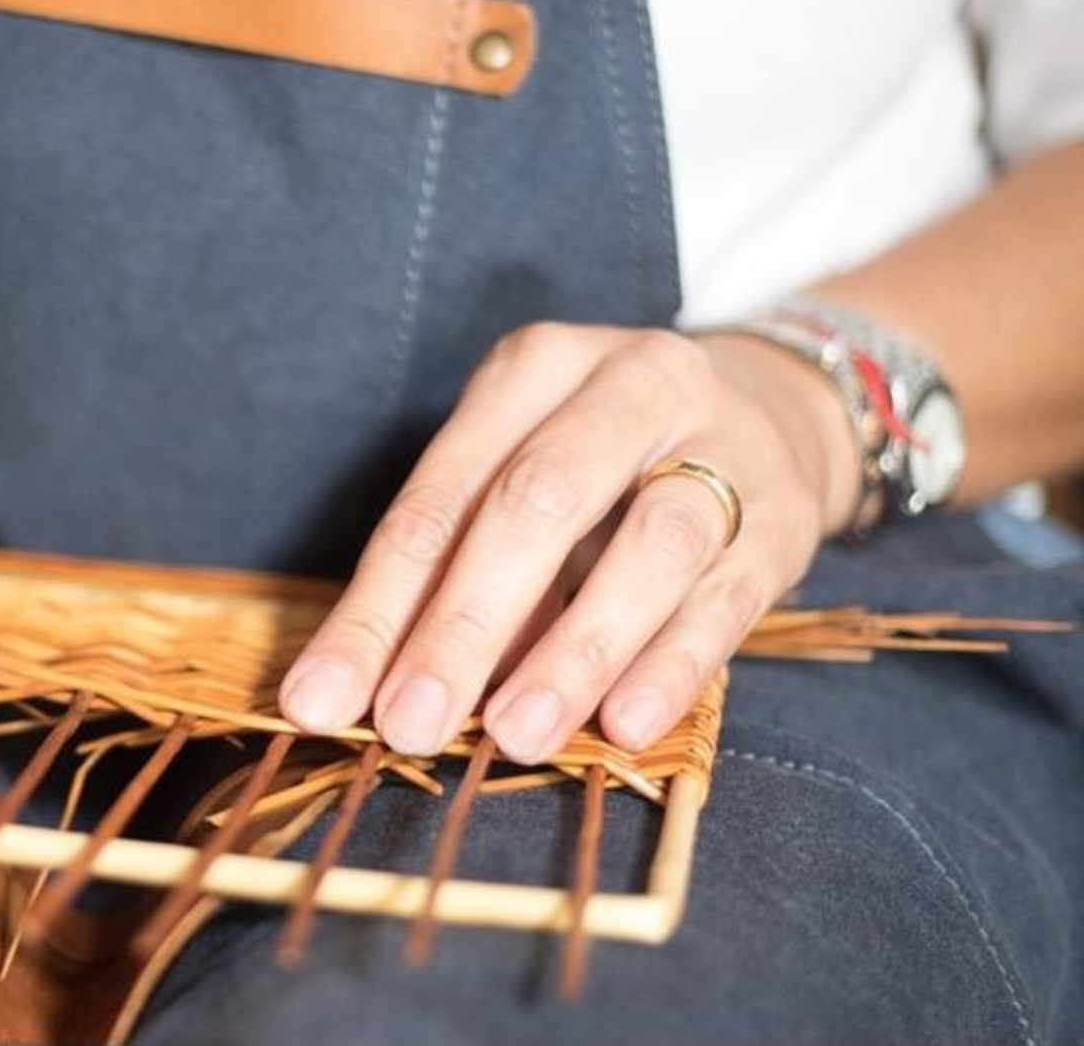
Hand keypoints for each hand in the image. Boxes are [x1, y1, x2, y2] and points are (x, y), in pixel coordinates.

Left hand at [279, 322, 859, 759]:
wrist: (777, 410)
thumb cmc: (602, 463)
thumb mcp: (519, 478)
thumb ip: (456, 573)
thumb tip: (374, 692)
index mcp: (532, 369)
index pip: (438, 498)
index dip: (378, 607)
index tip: (323, 701)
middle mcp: (629, 386)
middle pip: (534, 506)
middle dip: (461, 626)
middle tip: (408, 725)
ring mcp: (720, 445)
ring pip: (650, 546)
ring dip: (574, 651)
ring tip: (514, 735)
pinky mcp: (782, 518)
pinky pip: (726, 597)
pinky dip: (672, 664)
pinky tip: (625, 725)